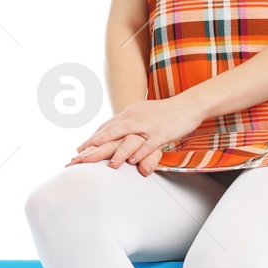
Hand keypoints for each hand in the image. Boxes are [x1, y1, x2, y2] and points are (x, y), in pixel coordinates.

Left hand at [67, 95, 206, 175]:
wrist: (188, 105)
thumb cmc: (166, 111)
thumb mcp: (143, 113)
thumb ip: (130, 122)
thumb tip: (118, 130)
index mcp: (130, 113)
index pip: (107, 126)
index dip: (92, 138)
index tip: (80, 149)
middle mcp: (135, 118)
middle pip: (111, 132)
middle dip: (94, 145)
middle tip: (80, 156)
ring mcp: (148, 126)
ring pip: (127, 137)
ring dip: (114, 149)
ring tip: (102, 159)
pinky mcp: (161, 133)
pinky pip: (148, 144)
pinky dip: (139, 153)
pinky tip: (131, 162)